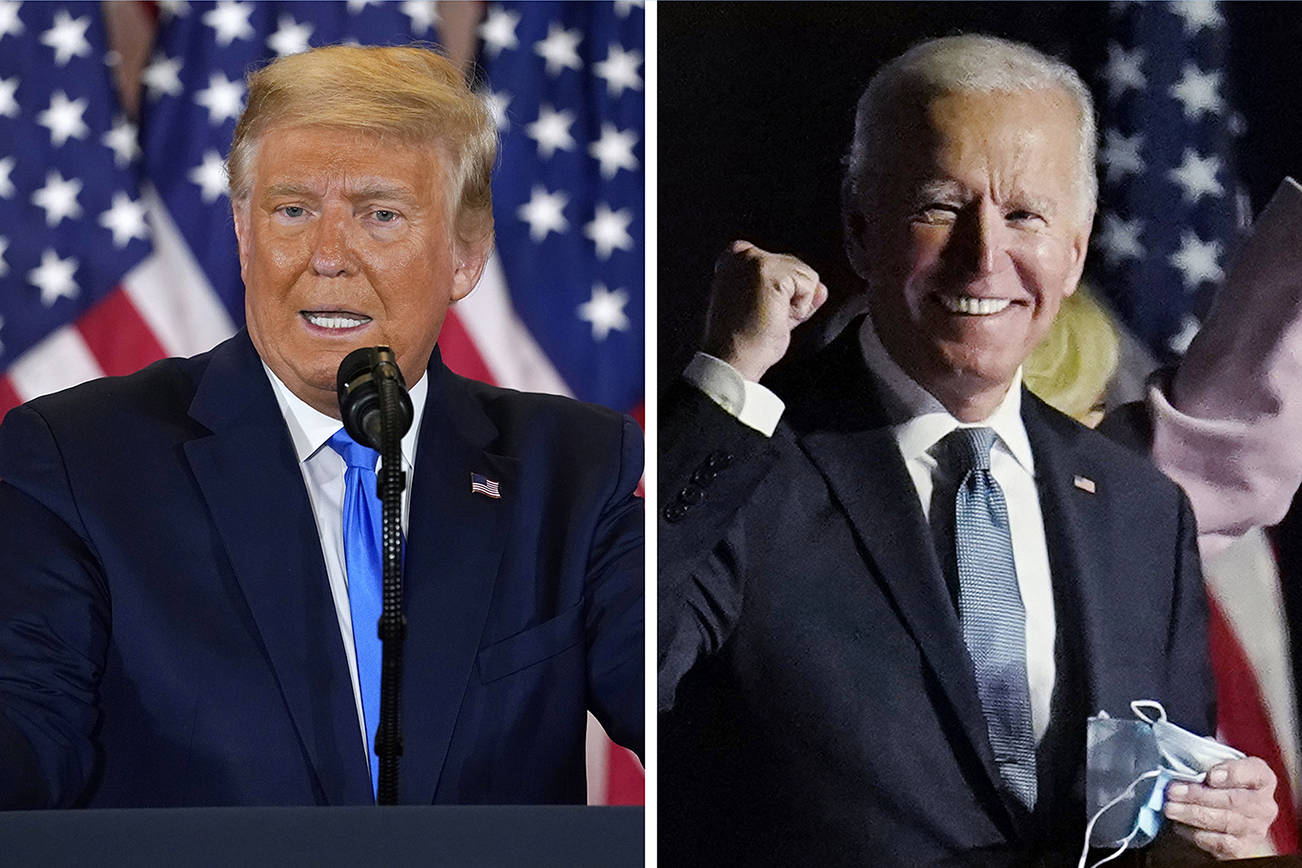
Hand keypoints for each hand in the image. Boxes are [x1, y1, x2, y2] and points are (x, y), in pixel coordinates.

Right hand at [703, 240, 827, 381]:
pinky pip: (809, 284)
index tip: (758, 312)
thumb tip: (821, 289)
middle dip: (790, 298)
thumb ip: (793, 293)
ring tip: (768, 317)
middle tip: (764, 318)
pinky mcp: (769, 271)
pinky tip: (774, 317)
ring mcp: (754, 261)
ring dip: (795, 304)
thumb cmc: (744, 342)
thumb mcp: (769, 308)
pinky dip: (800, 308)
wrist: (732, 360)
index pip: (784, 266)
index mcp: (735, 259)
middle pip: (797, 267)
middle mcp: (742, 254)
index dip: (783, 294)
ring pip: (805, 275)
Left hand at [1163, 756, 1277, 858]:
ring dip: (1192, 814)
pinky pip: (1219, 843)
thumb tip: (1186, 751)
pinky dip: (1196, 834)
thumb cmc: (1217, 786)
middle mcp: (1263, 805)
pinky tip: (1180, 825)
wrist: (1222, 818)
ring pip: (1224, 822)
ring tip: (1170, 808)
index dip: (1233, 774)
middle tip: (1173, 791)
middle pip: (1233, 800)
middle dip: (1198, 795)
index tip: (1210, 775)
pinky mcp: (1242, 849)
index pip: (1255, 772)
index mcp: (1261, 778)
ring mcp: (1255, 829)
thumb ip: (1207, 756)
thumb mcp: (1214, 765)